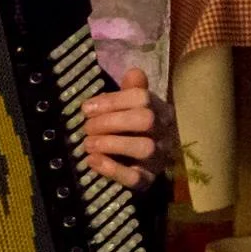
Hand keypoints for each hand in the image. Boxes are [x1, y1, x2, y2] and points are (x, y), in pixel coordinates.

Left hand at [81, 67, 173, 191]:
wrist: (144, 165)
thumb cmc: (132, 129)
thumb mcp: (132, 107)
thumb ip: (131, 90)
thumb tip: (134, 71)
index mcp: (160, 110)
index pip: (142, 97)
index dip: (112, 101)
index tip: (86, 108)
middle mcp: (164, 132)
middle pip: (145, 119)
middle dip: (111, 121)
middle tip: (86, 127)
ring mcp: (158, 158)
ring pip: (144, 147)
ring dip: (111, 144)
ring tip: (87, 144)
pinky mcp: (148, 181)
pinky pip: (136, 178)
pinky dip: (112, 170)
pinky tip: (92, 161)